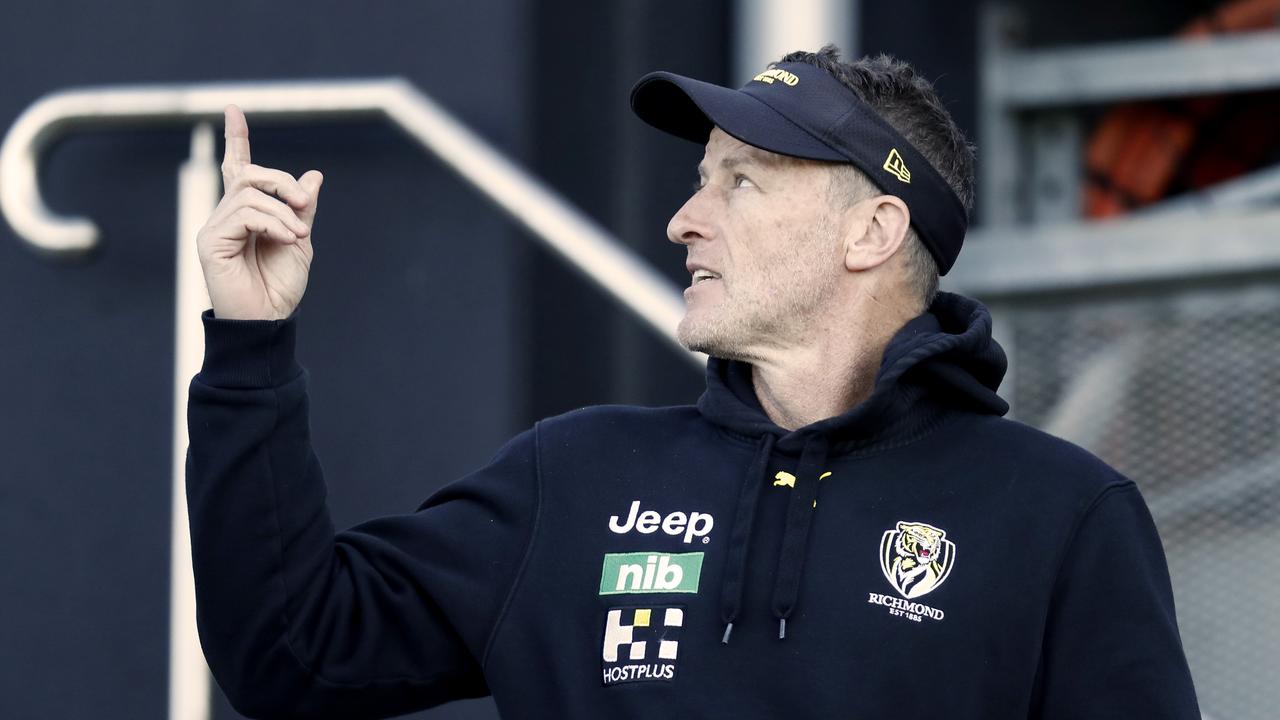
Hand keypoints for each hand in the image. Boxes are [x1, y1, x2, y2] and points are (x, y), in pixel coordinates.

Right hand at [197, 105, 323, 320]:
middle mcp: (226, 215)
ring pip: (250, 193)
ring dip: (283, 210)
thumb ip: (301, 209)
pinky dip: (272, 223)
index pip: (237, 168)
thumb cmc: (280, 286)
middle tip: (303, 206)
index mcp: (246, 213)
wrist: (269, 320)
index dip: (236, 138)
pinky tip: (286, 239)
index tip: (234, 109)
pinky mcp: (210, 241)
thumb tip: (313, 175)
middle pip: (250, 174)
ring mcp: (215, 227)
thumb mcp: (299, 240)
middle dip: (282, 181)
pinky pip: (244, 214)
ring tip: (298, 235)